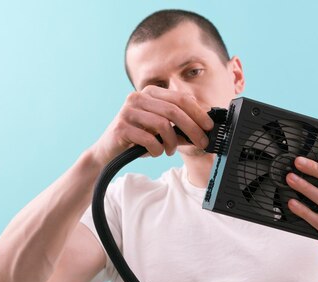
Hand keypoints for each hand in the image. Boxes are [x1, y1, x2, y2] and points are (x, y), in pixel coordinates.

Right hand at [90, 86, 213, 165]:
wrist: (108, 151)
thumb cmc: (138, 138)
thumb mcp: (162, 129)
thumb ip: (180, 126)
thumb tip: (204, 129)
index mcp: (151, 92)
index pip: (181, 98)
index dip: (198, 113)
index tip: (209, 127)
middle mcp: (138, 97)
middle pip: (175, 111)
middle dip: (192, 129)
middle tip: (201, 142)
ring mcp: (128, 110)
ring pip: (163, 125)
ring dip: (172, 142)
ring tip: (170, 150)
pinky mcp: (121, 127)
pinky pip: (149, 139)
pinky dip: (157, 149)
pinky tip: (155, 152)